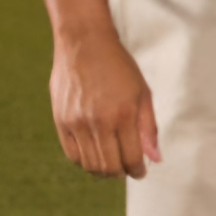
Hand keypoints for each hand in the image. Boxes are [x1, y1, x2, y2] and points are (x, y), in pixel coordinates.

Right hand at [50, 26, 160, 179]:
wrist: (84, 43)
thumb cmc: (118, 66)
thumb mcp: (142, 92)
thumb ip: (148, 127)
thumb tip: (155, 159)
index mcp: (123, 114)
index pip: (131, 159)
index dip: (138, 170)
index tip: (141, 171)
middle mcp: (99, 122)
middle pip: (110, 167)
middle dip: (121, 172)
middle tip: (127, 168)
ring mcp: (77, 123)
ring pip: (90, 165)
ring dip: (103, 171)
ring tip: (112, 164)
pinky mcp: (61, 122)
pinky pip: (73, 155)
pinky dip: (85, 162)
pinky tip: (94, 154)